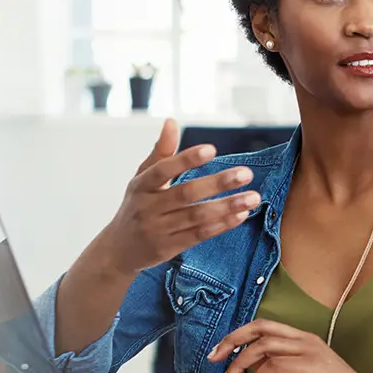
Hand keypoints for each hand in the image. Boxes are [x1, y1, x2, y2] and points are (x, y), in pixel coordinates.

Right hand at [89, 119, 262, 275]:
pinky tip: (240, 215)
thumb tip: (171, 121)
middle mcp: (148, 207)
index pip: (163, 170)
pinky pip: (199, 235)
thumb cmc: (136, 207)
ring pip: (197, 216)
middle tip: (246, 174)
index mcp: (141, 185)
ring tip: (253, 197)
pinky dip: (221, 225)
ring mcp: (158, 230)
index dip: (187, 160)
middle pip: (186, 193)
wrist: (118, 250)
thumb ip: (160, 152)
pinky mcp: (169, 248)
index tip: (212, 150)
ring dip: (227, 206)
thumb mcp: (141, 179)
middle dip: (218, 183)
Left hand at [207, 320, 372, 372]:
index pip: (263, 326)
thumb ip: (281, 367)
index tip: (219, 351)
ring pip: (264, 348)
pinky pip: (274, 368)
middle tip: (214, 359)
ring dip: (239, 365)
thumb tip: (256, 368)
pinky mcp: (312, 367)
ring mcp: (309, 351)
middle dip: (232, 342)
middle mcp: (304, 339)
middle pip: (259, 329)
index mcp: (301, 338)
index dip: (238, 335)